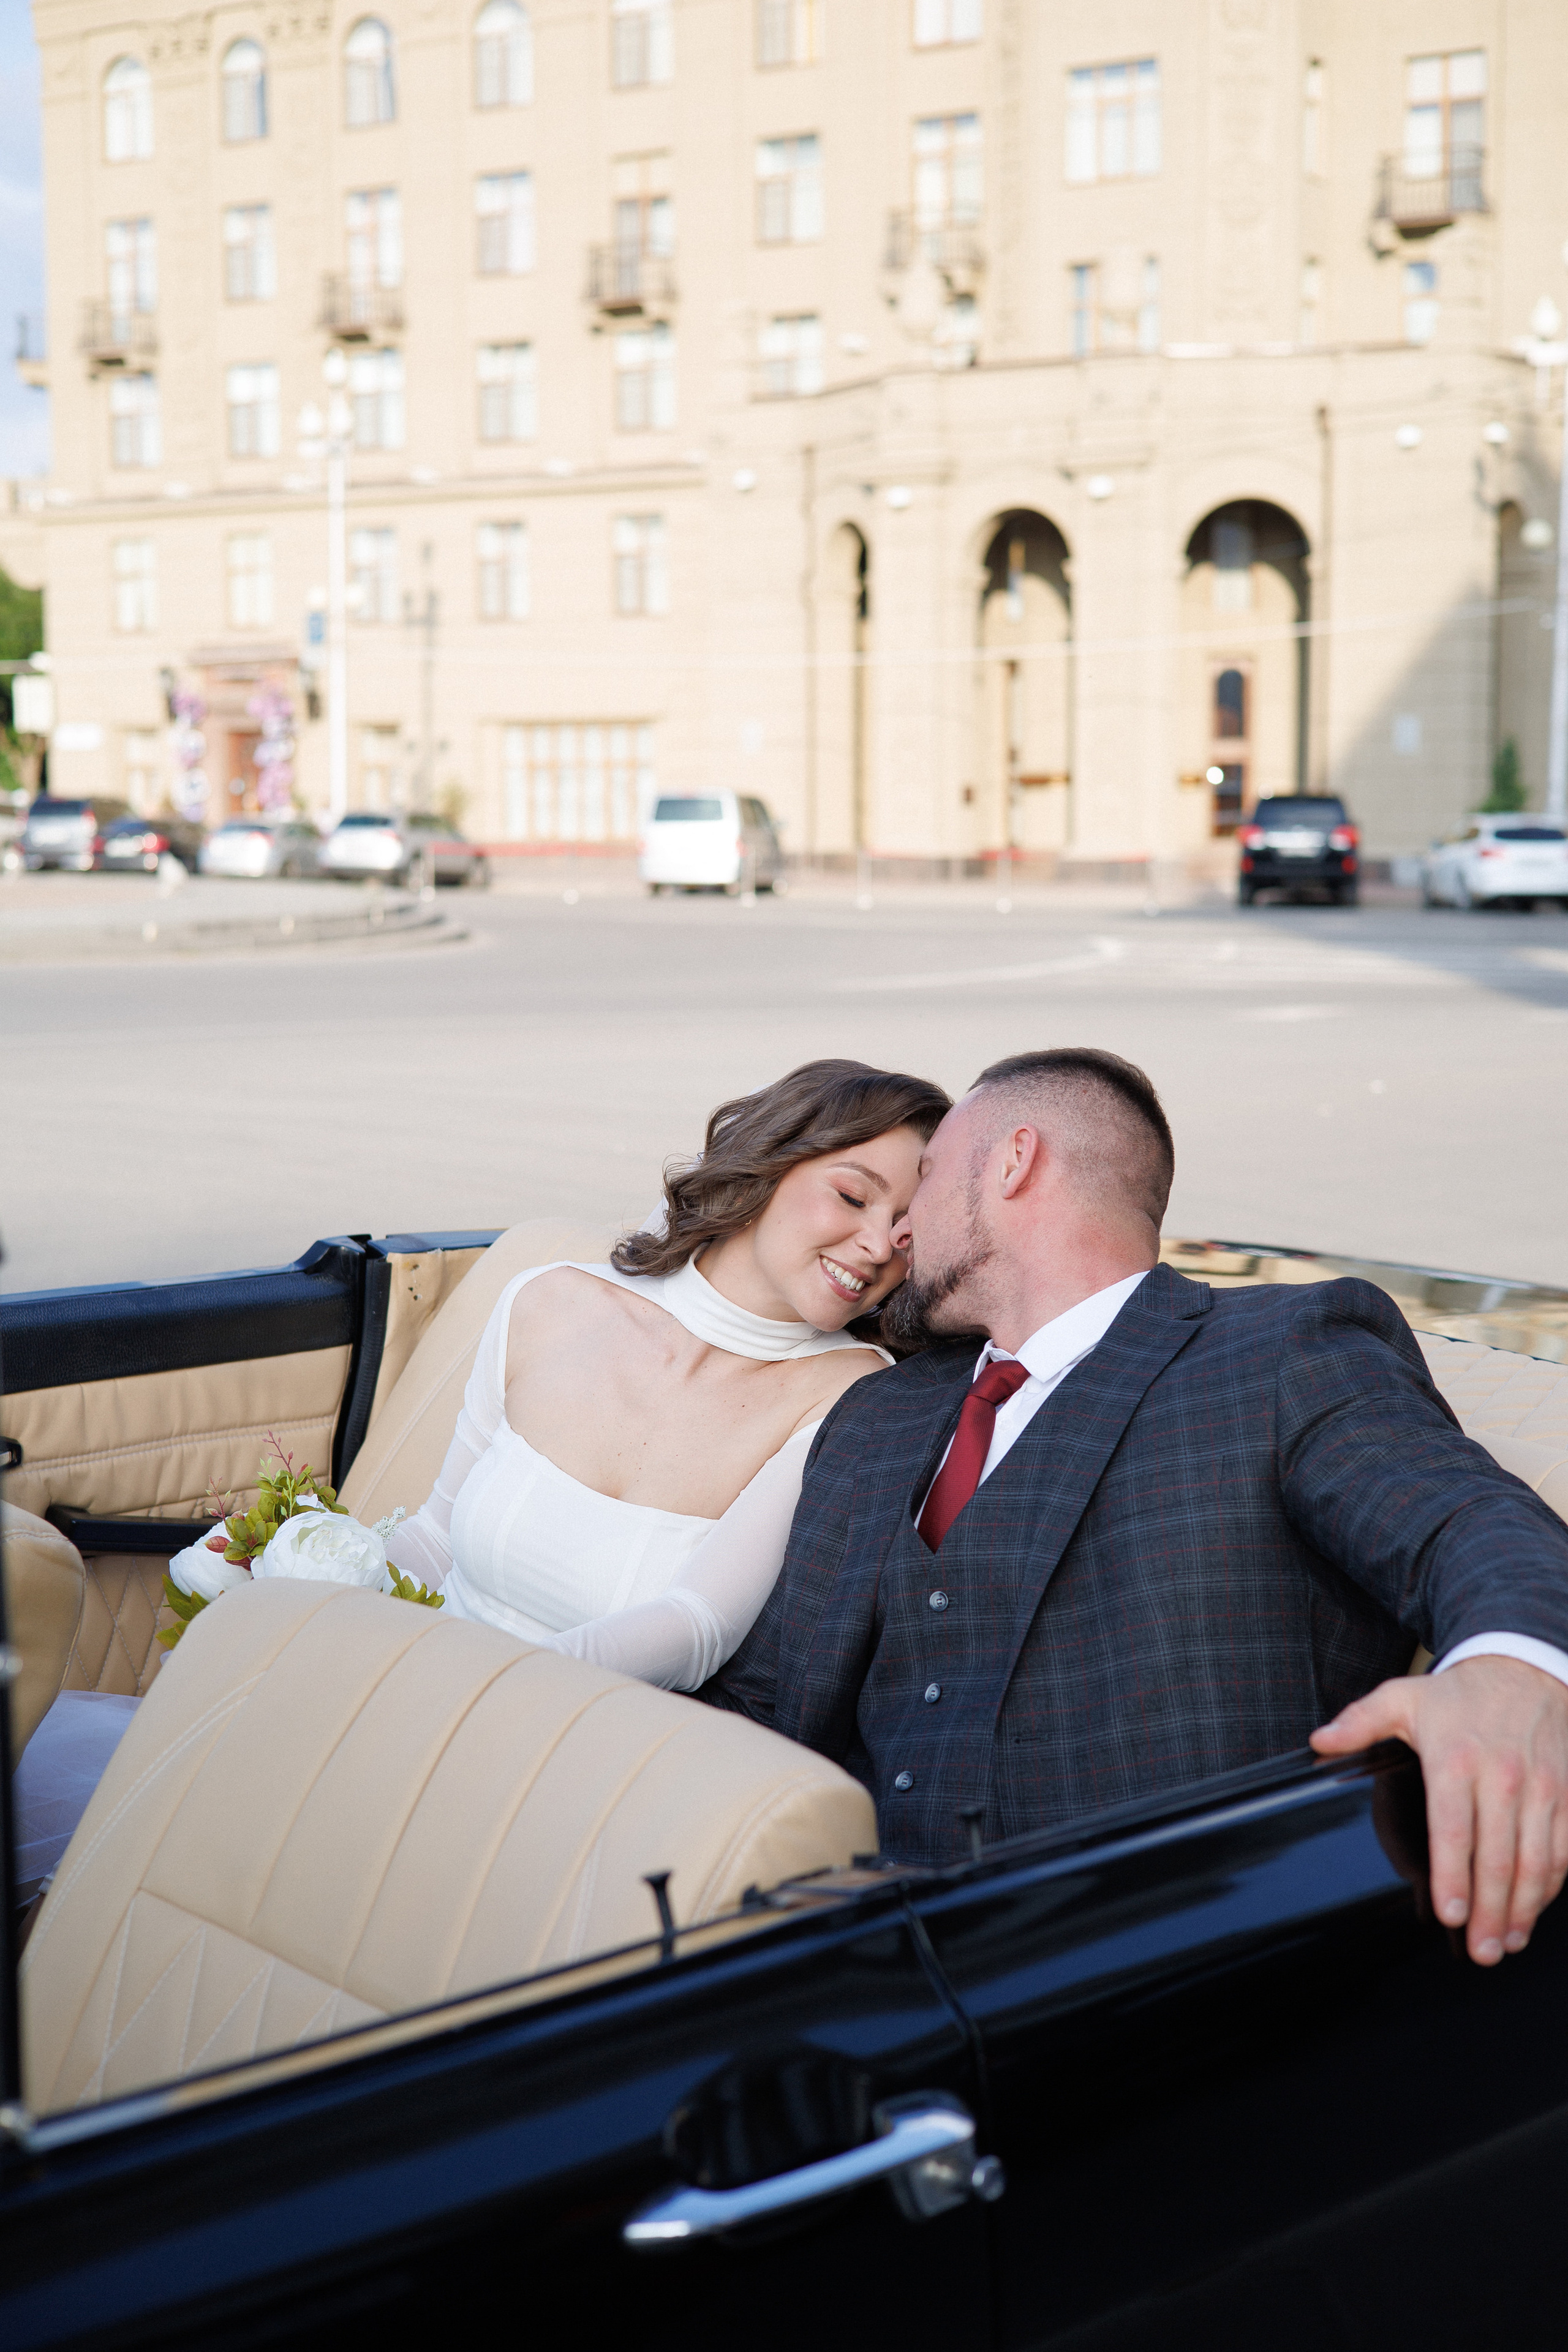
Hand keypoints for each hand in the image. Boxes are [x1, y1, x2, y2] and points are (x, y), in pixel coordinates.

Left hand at [1310, 1656, 1567, 1964]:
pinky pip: (1563, 1849)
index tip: (1450, 1915)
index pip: (1454, 1829)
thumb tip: (1318, 1741)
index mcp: (1455, 1759)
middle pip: (1498, 1856)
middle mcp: (1502, 1776)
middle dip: (1489, 1911)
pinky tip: (1534, 1909)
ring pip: (1536, 1861)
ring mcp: (1541, 1787)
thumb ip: (1359, 1722)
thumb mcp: (1402, 1697)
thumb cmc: (1458, 1694)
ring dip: (1524, 1908)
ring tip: (1506, 1943)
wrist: (1525, 1665)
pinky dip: (1552, 1885)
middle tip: (1480, 1952)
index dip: (1454, 1876)